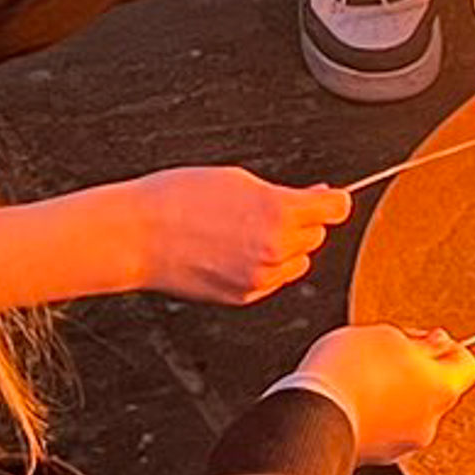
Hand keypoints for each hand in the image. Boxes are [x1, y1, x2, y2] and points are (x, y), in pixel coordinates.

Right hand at [95, 164, 347, 305]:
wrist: (138, 234)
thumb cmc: (177, 199)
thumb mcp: (237, 179)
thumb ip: (283, 193)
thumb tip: (313, 199)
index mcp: (279, 212)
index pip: (336, 209)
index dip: (330, 201)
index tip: (327, 199)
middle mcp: (277, 248)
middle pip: (316, 235)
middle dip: (302, 222)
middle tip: (271, 209)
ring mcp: (261, 276)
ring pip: (297, 261)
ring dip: (286, 248)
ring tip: (248, 231)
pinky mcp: (245, 295)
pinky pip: (273, 280)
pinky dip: (265, 267)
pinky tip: (236, 250)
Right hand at [291, 324, 474, 464]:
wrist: (310, 416)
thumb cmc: (348, 372)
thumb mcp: (387, 335)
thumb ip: (419, 340)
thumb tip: (436, 344)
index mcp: (442, 390)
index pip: (466, 365)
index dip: (447, 347)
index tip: (421, 339)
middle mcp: (430, 422)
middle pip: (435, 388)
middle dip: (414, 370)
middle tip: (383, 355)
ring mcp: (403, 444)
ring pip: (408, 409)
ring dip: (391, 392)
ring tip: (359, 377)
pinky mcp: (376, 456)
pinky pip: (384, 427)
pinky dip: (373, 413)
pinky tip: (349, 398)